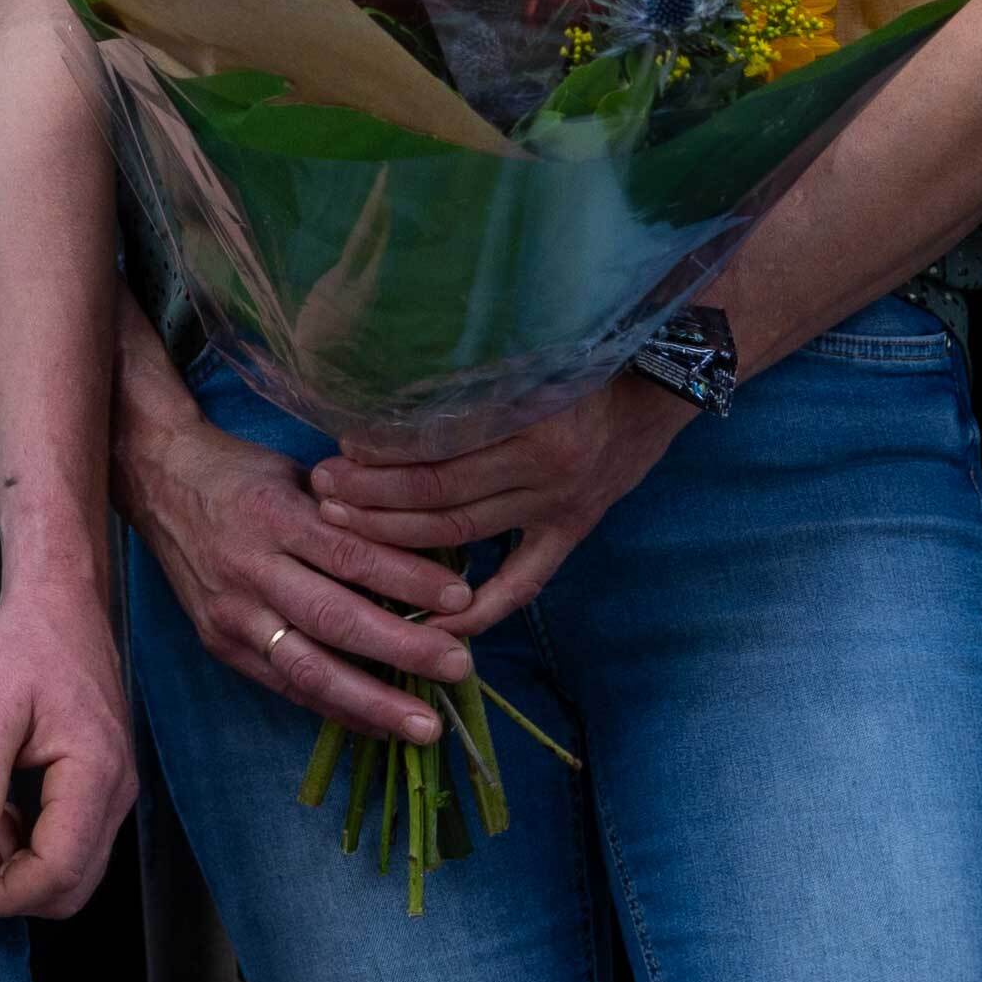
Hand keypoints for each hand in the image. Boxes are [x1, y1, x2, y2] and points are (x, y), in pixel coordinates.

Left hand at [0, 563, 131, 919]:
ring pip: (73, 871)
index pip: (58, 872)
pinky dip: (29, 849)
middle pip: (72, 886)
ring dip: (18, 869)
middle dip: (11, 890)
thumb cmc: (27, 646)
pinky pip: (72, 844)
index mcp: (94, 776)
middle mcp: (116, 793)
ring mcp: (114, 792)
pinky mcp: (101, 787)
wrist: (61, 606)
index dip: (4, 896)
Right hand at [121, 400, 471, 745]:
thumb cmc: (242, 474)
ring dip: (371, 702)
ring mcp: (231, 612)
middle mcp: (250, 568)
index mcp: (274, 515)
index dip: (406, 579)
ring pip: (306, 666)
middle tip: (459, 666)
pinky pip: (283, 684)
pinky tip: (377, 726)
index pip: (349, 553)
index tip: (461, 599)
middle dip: (401, 649)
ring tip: (423, 726)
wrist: (157, 481)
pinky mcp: (220, 642)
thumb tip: (428, 554)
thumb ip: (350, 513)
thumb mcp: (297, 473)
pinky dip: (334, 708)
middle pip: (332, 618)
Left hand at [314, 381, 695, 638]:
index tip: (340, 449)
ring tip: (346, 530)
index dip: (382, 453)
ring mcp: (557, 507)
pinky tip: (434, 624)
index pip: (436, 446)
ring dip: (397, 538)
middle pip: (437, 495)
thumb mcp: (526, 357)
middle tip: (324, 492)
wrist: (658, 387)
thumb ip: (468, 377)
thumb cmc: (580, 362)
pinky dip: (480, 610)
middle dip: (372, 497)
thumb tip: (386, 386)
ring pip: (460, 534)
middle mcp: (543, 469)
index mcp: (528, 418)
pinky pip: (522, 583)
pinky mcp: (571, 532)